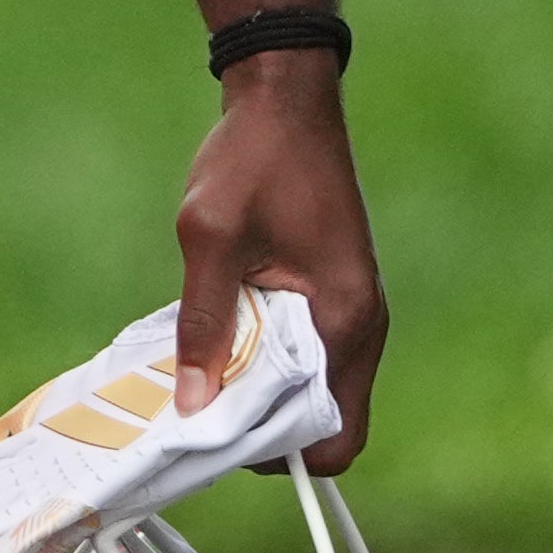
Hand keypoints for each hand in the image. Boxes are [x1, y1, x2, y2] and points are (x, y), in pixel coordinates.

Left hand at [176, 55, 382, 466]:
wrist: (283, 100)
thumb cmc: (251, 160)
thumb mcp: (210, 237)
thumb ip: (203, 322)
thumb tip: (192, 401)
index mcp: (346, 321)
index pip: (335, 435)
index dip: (277, 451)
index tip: (217, 434)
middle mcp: (359, 327)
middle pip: (318, 419)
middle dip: (259, 426)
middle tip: (195, 407)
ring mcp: (347, 311)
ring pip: (305, 386)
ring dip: (254, 388)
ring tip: (194, 373)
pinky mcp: (328, 295)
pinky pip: (298, 351)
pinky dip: (258, 357)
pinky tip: (210, 339)